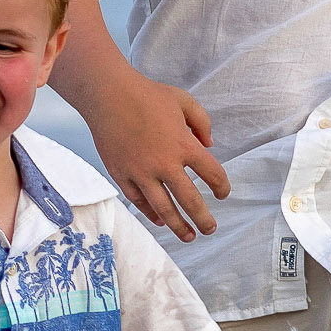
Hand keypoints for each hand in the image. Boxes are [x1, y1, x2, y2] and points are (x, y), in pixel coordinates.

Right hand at [91, 69, 229, 241]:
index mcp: (183, 144)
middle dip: (203, 219)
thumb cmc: (147, 94)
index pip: (212, 174)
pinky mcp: (121, 174)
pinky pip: (138, 201)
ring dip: (178, 226)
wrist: (107, 94)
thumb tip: (209, 145)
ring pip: (163, 208)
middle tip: (210, 229)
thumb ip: (202, 123)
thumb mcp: (183, 101)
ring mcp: (140, 171)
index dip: (222, 186)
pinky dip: (150, 213)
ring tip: (189, 236)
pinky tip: (160, 221)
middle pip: (190, 200)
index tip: (223, 193)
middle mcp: (164, 163)